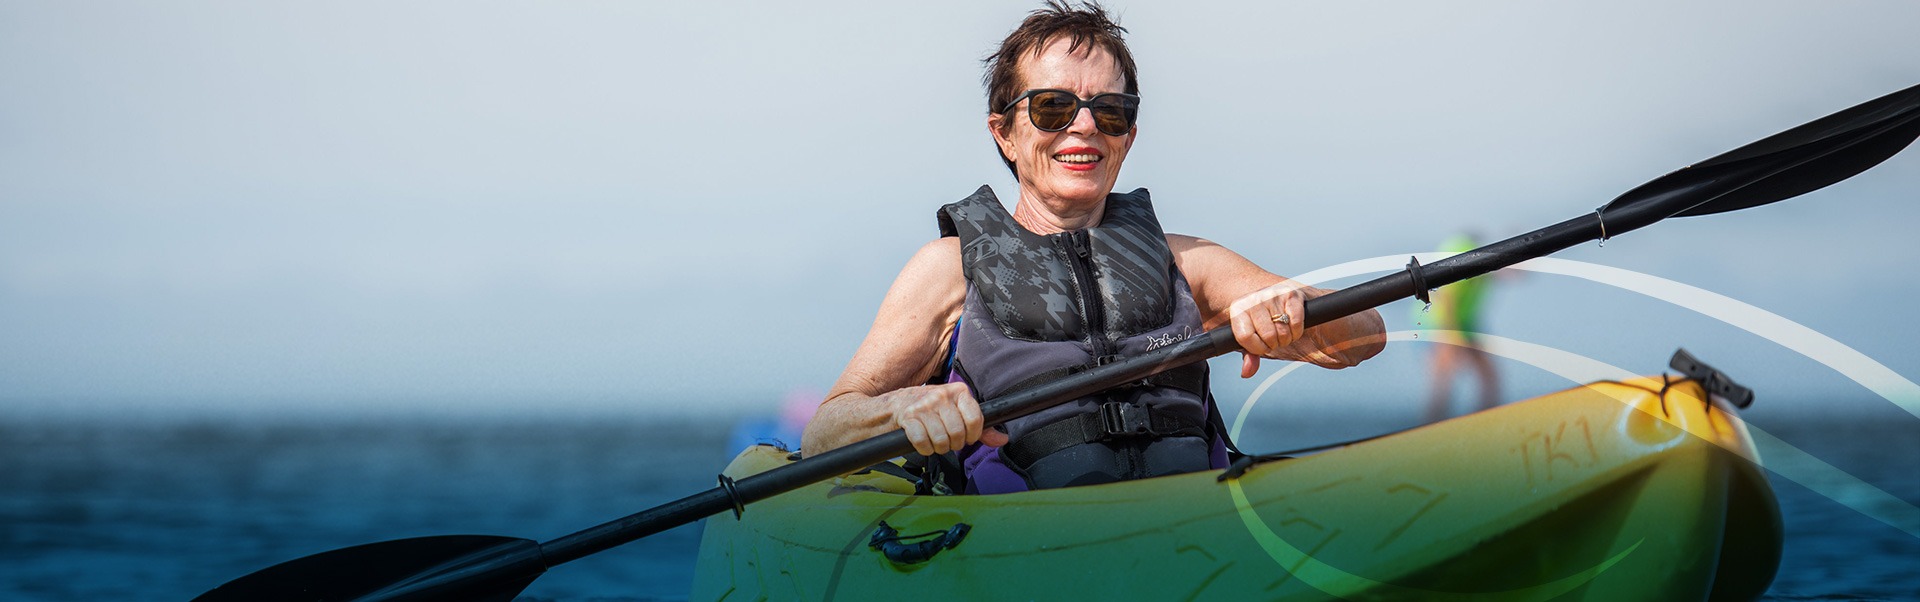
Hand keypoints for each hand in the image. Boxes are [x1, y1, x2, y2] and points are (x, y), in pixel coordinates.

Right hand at [887, 382, 1008, 454]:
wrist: (893, 406)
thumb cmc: (928, 409)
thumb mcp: (955, 411)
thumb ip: (979, 427)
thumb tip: (1002, 439)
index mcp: (957, 390)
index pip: (976, 419)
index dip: (972, 435)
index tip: (966, 437)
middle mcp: (941, 394)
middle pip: (958, 433)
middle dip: (953, 444)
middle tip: (947, 441)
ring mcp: (923, 405)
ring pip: (942, 440)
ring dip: (938, 448)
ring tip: (934, 442)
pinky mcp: (908, 417)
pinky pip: (923, 442)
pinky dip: (924, 449)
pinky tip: (922, 443)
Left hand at [1227, 281, 1308, 377]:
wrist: (1274, 298)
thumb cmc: (1261, 320)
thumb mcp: (1251, 337)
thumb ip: (1249, 355)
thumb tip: (1247, 372)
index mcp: (1238, 308)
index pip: (1245, 337)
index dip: (1257, 348)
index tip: (1262, 346)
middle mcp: (1253, 299)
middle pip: (1268, 336)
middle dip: (1274, 344)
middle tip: (1275, 339)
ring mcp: (1272, 294)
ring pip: (1283, 331)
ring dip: (1287, 338)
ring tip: (1283, 332)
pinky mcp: (1291, 294)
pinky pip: (1296, 322)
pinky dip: (1297, 331)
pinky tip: (1293, 326)